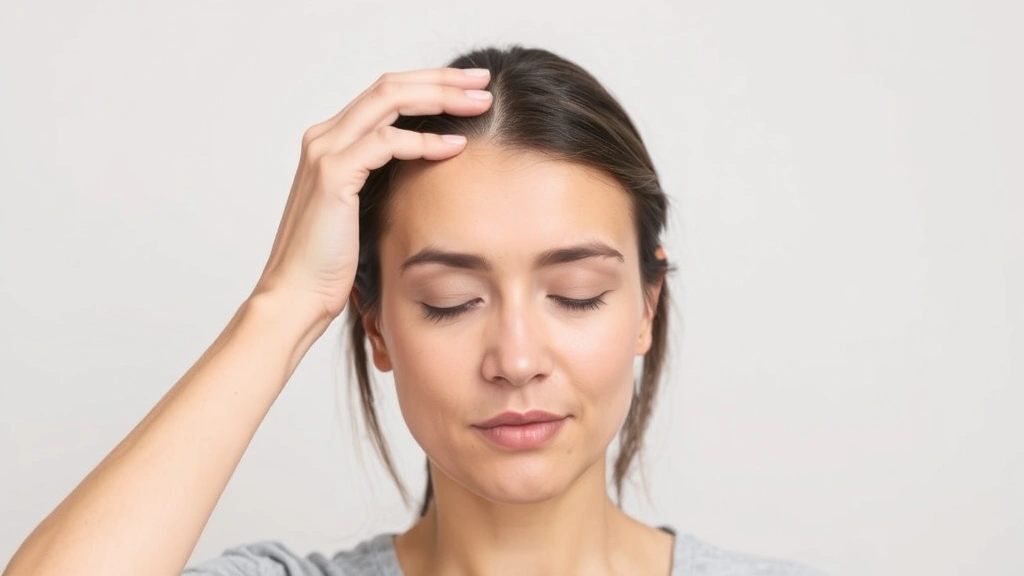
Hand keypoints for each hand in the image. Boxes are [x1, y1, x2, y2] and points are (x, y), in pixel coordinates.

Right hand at [252, 67, 492, 324]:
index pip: (386, 93)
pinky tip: (455, 146)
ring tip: (480, 103)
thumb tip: (431, 170)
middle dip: (442, 79)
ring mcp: (326, 152)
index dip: (430, 84)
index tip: (471, 87)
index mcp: (333, 141)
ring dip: (440, 97)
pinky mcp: (333, 175)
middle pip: (391, 86)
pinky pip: (386, 142)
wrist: (296, 295)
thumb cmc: (332, 263)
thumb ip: (387, 180)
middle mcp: (325, 137)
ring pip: (389, 101)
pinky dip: (424, 140)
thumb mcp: (365, 210)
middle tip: (483, 80)